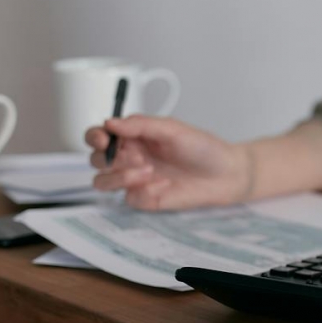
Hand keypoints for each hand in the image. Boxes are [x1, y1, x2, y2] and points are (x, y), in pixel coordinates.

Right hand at [86, 115, 251, 209]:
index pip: (98, 136)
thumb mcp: (172, 129)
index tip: (103, 139)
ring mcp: (136, 180)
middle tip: (137, 156)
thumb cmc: (202, 148)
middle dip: (108, 158)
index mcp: (133, 137)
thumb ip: (140, 124)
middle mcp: (129, 158)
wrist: (226, 174)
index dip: (94, 137)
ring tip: (148, 170)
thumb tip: (110, 122)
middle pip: (95, 160)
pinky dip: (144, 191)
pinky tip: (165, 185)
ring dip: (119, 176)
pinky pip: (130, 198)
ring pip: (103, 181)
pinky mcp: (146, 199)